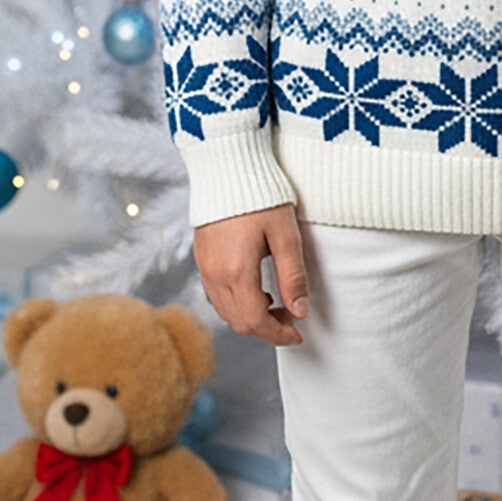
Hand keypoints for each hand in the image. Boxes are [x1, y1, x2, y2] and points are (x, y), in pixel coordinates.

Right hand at [191, 204, 310, 344]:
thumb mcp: (285, 235)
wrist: (227, 166)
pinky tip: (256, 288)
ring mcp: (204, 267)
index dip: (278, 335)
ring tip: (277, 304)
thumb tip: (300, 312)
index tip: (298, 334)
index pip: (255, 321)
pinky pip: (217, 295)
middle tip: (291, 319)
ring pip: (225, 311)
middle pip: (238, 322)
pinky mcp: (202, 257)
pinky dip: (237, 303)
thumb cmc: (261, 196)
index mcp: (236, 271)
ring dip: (251, 317)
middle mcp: (215, 274)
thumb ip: (293, 276)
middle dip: (266, 329)